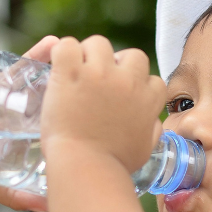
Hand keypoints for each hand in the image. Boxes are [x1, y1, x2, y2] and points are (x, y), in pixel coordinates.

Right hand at [0, 20, 59, 211]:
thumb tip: (48, 206)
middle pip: (23, 81)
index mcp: (12, 125)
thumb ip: (16, 194)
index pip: (36, 104)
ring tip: (35, 37)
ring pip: (0, 69)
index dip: (53, 91)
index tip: (75, 78)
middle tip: (60, 45)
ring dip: (17, 52)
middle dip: (40, 62)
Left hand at [41, 35, 165, 172]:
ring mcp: (100, 74)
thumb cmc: (113, 166)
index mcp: (148, 98)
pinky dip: (60, 54)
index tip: (120, 96)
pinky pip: (66, 45)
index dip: (135, 85)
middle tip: (97, 83)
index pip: (151, 78)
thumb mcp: (145, 150)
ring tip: (74, 76)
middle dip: (116, 65)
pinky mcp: (72, 73)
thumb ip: (152, 131)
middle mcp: (128, 80)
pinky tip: (58, 71)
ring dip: (87, 56)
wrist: (85, 167)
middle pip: (130, 54)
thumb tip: (154, 122)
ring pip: (98, 43)